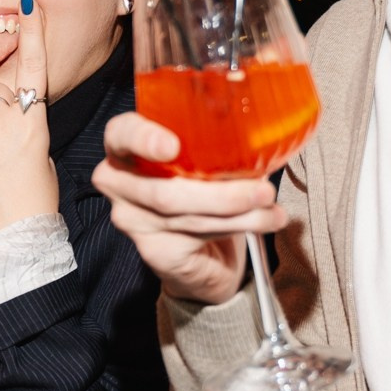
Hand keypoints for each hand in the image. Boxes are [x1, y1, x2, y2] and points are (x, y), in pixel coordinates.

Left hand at [0, 0, 58, 245]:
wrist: (13, 240)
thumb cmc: (37, 203)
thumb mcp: (44, 158)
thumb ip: (27, 130)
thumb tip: (14, 121)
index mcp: (34, 122)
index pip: (34, 68)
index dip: (32, 34)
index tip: (27, 4)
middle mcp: (3, 122)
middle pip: (0, 86)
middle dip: (6, 93)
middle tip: (10, 121)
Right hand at [89, 111, 286, 304]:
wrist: (203, 255)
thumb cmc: (201, 193)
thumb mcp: (202, 160)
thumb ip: (211, 145)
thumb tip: (257, 137)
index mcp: (127, 149)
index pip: (121, 135)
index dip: (142, 138)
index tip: (171, 146)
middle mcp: (121, 184)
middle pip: (164, 190)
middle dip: (221, 192)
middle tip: (262, 189)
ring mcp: (133, 220)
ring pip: (187, 215)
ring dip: (239, 211)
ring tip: (269, 205)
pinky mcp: (155, 251)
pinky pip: (197, 235)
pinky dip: (238, 226)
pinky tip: (264, 221)